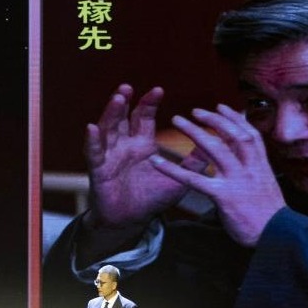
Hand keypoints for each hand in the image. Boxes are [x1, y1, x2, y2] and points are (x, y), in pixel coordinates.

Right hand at [79, 84, 207, 260]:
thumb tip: (215, 142)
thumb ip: (194, 162)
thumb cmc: (152, 199)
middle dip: (124, 102)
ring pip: (107, 129)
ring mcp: (109, 156)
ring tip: (117, 99)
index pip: (143, 117)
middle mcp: (123, 146)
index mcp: (141, 144)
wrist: (131, 221)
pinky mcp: (98, 170)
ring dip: (110, 114)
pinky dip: (92, 140)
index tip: (158, 90)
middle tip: (128, 87)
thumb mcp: (178, 179)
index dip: (149, 103)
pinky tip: (92, 128)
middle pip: (121, 118)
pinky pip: (93, 153)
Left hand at [148, 104, 285, 246]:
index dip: (235, 118)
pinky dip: (173, 170)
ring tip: (177, 120)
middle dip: (214, 119)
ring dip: (195, 131)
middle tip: (195, 111)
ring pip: (215, 149)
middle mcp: (251, 168)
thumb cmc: (270, 217)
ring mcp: (237, 180)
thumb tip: (249, 161)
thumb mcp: (267, 188)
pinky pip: (194, 179)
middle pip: (233, 135)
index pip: (249, 134)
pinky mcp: (223, 196)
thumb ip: (256, 173)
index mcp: (262, 167)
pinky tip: (157, 162)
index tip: (222, 106)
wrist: (279, 237)